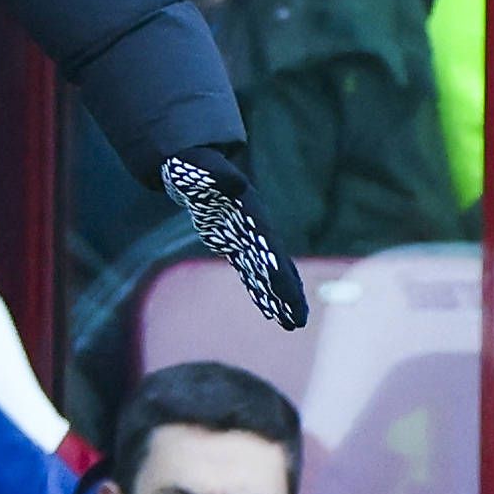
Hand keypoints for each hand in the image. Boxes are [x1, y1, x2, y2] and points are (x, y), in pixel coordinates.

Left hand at [162, 152, 308, 331]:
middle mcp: (255, 228)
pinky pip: (253, 273)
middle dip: (286, 292)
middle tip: (299, 320)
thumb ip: (215, 176)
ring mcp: (248, 238)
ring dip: (279, 298)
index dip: (276, 266)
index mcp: (249, 212)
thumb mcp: (200, 171)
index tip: (285, 290)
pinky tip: (272, 312)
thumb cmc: (194, 169)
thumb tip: (234, 180)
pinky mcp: (238, 246)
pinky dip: (263, 292)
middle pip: (275, 263)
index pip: (266, 244)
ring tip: (293, 324)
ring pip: (267, 272)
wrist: (194, 170)